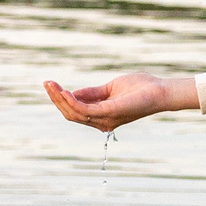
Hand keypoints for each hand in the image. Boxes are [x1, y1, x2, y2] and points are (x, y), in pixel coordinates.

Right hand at [44, 72, 195, 131]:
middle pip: (70, 114)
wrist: (159, 91)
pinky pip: (85, 110)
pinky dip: (73, 101)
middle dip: (56, 99)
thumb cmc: (139, 89)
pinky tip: (65, 91)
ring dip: (60, 98)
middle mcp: (101, 121)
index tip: (51, 84)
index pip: (74, 112)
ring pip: (74, 113)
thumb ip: (92, 93)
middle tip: (46, 83)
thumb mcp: (110, 89)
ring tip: (51, 84)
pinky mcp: (111, 112)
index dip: (61, 99)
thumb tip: (73, 93)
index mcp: (101, 116)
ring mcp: (106, 119)